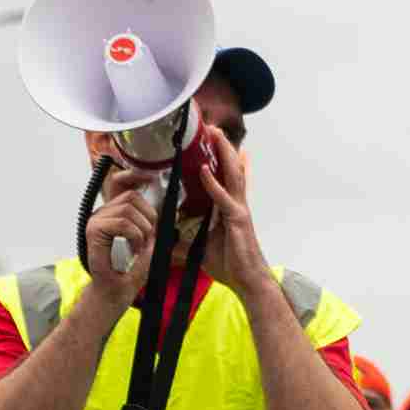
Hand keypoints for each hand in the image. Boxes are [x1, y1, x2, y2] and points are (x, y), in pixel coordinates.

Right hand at [78, 152, 170, 305]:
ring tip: (140, 247)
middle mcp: (102, 214)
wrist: (113, 297)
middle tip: (148, 239)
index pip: (120, 183)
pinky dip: (135, 235)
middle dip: (149, 216)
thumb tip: (167, 211)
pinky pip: (122, 222)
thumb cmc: (128, 274)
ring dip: (143, 229)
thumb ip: (153, 228)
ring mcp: (95, 221)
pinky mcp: (93, 231)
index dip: (134, 175)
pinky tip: (134, 249)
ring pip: (128, 207)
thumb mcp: (148, 246)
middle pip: (131, 196)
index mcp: (113, 214)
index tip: (150, 177)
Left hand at [189, 127, 273, 298]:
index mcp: (228, 208)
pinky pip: (223, 197)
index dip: (218, 158)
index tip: (209, 142)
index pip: (224, 177)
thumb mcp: (199, 249)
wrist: (247, 281)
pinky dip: (213, 182)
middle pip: (231, 168)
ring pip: (232, 174)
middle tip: (212, 127)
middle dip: (222, 147)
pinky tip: (205, 169)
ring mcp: (239, 210)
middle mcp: (236, 204)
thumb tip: (163, 239)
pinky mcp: (238, 219)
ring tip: (215, 134)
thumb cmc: (229, 265)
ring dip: (223, 153)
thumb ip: (183, 241)